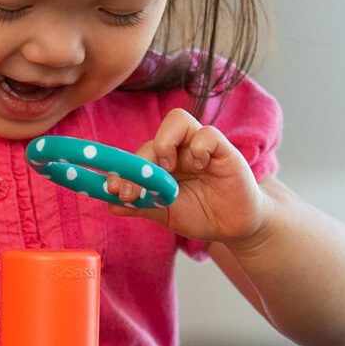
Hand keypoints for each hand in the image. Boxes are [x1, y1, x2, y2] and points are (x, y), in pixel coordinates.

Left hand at [106, 108, 271, 245]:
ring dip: (166, 143)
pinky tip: (200, 167)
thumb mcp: (166, 214)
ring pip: (177, 119)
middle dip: (139, 164)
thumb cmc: (201, 214)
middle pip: (153, 138)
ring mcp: (201, 146)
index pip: (138, 154)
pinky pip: (207, 134)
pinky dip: (199, 148)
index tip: (113, 188)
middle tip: (135, 191)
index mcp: (163, 162)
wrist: (234, 226)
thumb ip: (142, 206)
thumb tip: (110, 205)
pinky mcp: (224, 150)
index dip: (122, 169)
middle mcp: (180, 149)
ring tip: (169, 169)